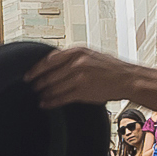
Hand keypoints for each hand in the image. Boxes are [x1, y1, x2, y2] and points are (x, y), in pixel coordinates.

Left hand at [23, 45, 156, 110]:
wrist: (128, 78)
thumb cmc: (110, 67)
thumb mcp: (91, 55)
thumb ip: (72, 57)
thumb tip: (52, 61)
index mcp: (78, 51)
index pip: (50, 59)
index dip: (36, 68)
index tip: (28, 74)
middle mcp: (77, 63)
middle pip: (49, 74)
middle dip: (38, 82)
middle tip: (31, 87)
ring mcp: (80, 77)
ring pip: (54, 87)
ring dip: (43, 93)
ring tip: (38, 96)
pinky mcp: (83, 91)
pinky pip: (61, 98)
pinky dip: (51, 102)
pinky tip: (46, 104)